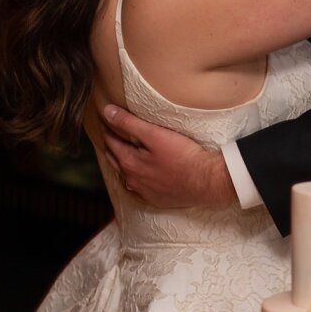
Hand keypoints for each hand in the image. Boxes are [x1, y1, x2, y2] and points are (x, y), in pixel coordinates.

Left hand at [100, 105, 237, 208]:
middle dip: (111, 146)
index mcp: (129, 162)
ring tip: (121, 154)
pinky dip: (133, 181)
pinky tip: (137, 178)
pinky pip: (137, 190)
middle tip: (110, 135)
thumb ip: (129, 123)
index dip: (107, 130)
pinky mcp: (155, 199)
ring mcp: (143, 192)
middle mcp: (131, 179)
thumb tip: (107, 112)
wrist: (204, 181)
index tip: (105, 121)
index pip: (111, 142)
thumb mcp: (154, 134)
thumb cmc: (182, 155)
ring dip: (121, 164)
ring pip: (125, 176)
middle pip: (115, 160)